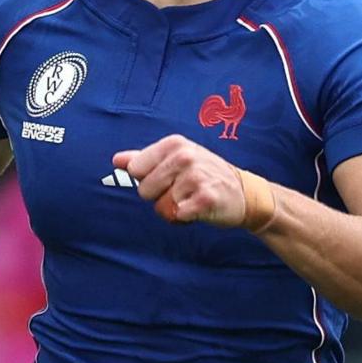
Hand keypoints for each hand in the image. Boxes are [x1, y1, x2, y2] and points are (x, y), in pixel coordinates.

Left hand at [114, 135, 260, 227]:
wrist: (244, 192)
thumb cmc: (205, 175)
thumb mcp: (176, 160)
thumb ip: (144, 159)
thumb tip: (117, 160)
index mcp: (174, 144)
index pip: (135, 169)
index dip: (148, 180)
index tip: (168, 178)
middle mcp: (185, 156)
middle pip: (145, 190)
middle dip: (160, 197)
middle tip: (183, 191)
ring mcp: (196, 177)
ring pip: (161, 206)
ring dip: (174, 210)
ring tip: (191, 200)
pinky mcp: (206, 198)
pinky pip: (177, 216)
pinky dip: (185, 219)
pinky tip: (199, 210)